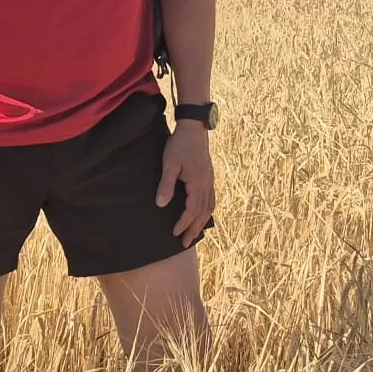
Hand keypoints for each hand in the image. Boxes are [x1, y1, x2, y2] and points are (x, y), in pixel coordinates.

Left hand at [157, 121, 215, 247]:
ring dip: (202, 222)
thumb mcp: (169, 164)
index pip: (192, 210)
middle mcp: (207, 184)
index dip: (183, 223)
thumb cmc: (180, 144)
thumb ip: (166, 185)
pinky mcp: (209, 176)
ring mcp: (210, 180)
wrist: (194, 128)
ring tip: (195, 233)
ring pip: (209, 207)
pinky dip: (207, 210)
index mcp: (198, 183)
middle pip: (203, 213)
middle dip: (194, 229)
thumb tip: (161, 204)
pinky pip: (211, 198)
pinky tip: (202, 213)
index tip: (175, 233)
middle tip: (185, 243)